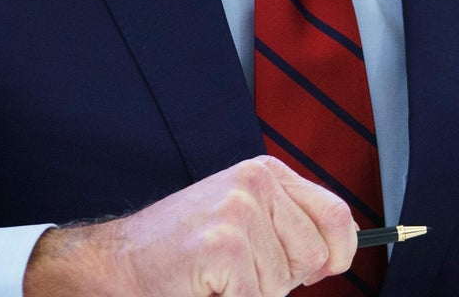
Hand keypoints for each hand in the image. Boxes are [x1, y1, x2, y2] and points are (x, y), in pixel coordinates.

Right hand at [24, 155, 357, 295]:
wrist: (118, 263)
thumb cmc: (181, 249)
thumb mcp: (243, 219)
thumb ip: (287, 227)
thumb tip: (338, 256)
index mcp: (265, 173)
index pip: (335, 213)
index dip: (340, 251)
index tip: (330, 268)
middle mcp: (255, 184)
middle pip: (314, 254)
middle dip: (285, 279)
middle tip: (242, 274)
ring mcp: (239, 212)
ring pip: (284, 282)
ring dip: (254, 292)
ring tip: (220, 276)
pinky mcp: (224, 245)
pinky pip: (256, 296)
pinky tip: (207, 284)